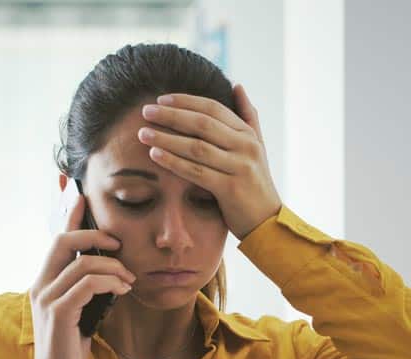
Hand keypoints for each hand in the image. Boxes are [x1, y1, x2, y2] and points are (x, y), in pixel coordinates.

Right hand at [26, 190, 135, 358]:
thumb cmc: (72, 347)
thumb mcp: (82, 311)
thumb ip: (88, 289)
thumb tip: (112, 270)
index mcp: (45, 281)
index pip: (57, 240)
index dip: (69, 216)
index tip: (82, 195)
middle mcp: (40, 285)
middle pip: (62, 241)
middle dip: (94, 235)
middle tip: (119, 244)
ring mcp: (46, 298)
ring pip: (82, 264)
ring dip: (113, 267)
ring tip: (129, 280)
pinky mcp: (58, 314)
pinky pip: (87, 284)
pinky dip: (110, 283)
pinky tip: (123, 291)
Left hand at [136, 83, 281, 240]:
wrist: (267, 221)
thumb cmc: (255, 184)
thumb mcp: (257, 147)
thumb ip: (248, 117)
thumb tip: (237, 86)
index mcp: (248, 134)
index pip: (213, 108)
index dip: (185, 101)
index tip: (161, 99)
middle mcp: (245, 147)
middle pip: (202, 123)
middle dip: (171, 115)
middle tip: (146, 111)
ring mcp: (239, 167)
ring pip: (196, 147)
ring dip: (166, 138)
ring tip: (143, 133)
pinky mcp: (230, 189)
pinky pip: (196, 172)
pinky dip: (173, 162)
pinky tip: (155, 156)